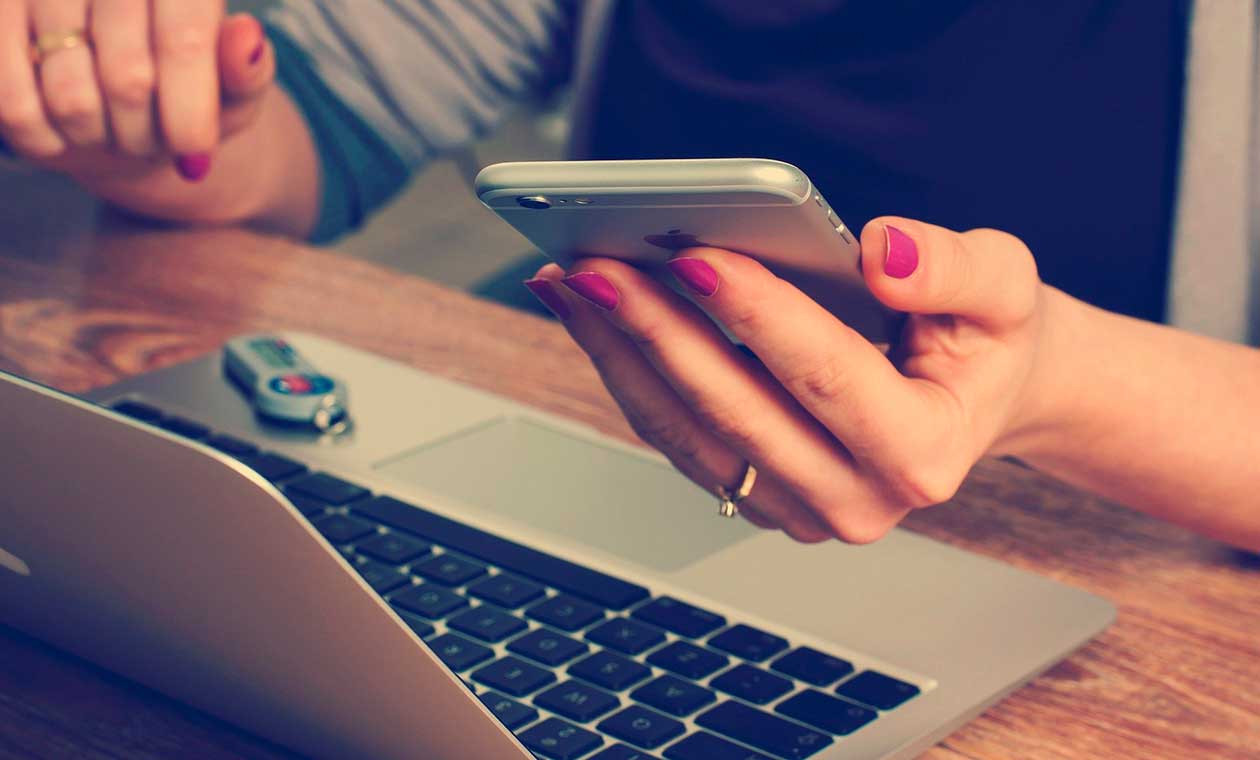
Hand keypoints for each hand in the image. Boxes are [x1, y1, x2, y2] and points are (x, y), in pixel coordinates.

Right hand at [0, 1, 273, 182]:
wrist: (114, 95)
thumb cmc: (184, 91)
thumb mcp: (231, 90)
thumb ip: (247, 71)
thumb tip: (247, 37)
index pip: (183, 42)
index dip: (189, 111)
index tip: (193, 150)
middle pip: (128, 79)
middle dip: (146, 134)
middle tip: (149, 139)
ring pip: (72, 99)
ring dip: (98, 138)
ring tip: (109, 127)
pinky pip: (14, 104)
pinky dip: (44, 138)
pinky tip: (62, 133)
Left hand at [525, 217, 1052, 543]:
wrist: (973, 396)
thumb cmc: (985, 341)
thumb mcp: (1006, 289)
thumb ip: (955, 268)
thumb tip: (882, 253)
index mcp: (923, 453)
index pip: (826, 378)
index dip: (758, 316)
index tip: (695, 256)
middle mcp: (856, 500)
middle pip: (736, 413)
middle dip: (658, 332)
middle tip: (597, 266)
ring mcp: (798, 508)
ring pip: (687, 433)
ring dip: (621, 354)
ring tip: (572, 283)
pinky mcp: (756, 495)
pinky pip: (676, 438)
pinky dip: (628, 372)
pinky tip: (594, 315)